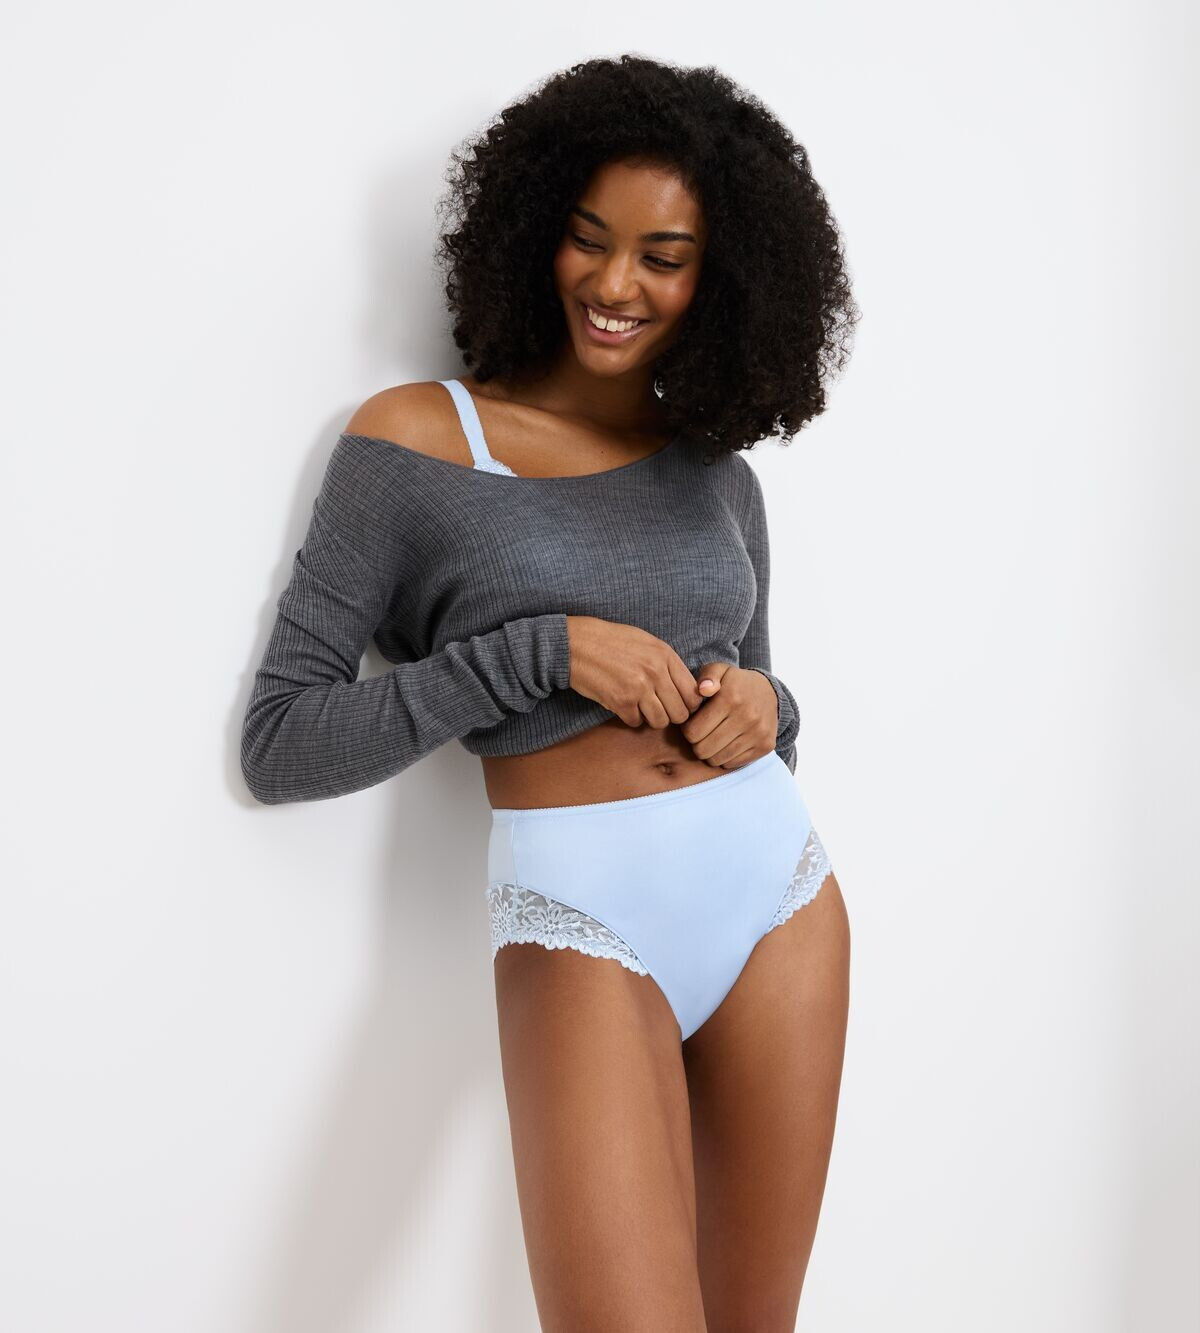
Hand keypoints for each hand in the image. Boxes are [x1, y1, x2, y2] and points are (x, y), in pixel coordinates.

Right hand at [565, 616, 705, 727]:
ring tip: (641, 708)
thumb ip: (667, 663)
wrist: (577, 644)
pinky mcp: (621, 702)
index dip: (688, 704)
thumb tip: (688, 688)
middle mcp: (656, 672)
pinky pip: (636, 722)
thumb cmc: (611, 641)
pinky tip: (624, 705)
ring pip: (660, 722)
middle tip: (658, 709)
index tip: (677, 704)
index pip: (693, 694)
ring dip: (651, 719)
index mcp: (665, 655)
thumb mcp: (646, 642)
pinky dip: (631, 718)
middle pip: (680, 713)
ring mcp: (639, 688)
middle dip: (670, 715)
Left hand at [679, 662, 777, 768]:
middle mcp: (747, 717)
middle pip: (703, 749)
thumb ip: (707, 676)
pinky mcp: (765, 746)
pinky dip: (725, 757)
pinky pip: (732, 763)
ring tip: (712, 738)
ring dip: (710, 752)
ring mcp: (758, 733)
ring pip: (717, 759)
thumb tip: (704, 689)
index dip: (687, 730)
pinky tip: (726, 743)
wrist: (770, 692)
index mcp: (731, 698)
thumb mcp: (720, 671)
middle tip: (700, 733)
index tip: (691, 723)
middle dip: (696, 743)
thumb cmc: (735, 683)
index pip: (693, 732)